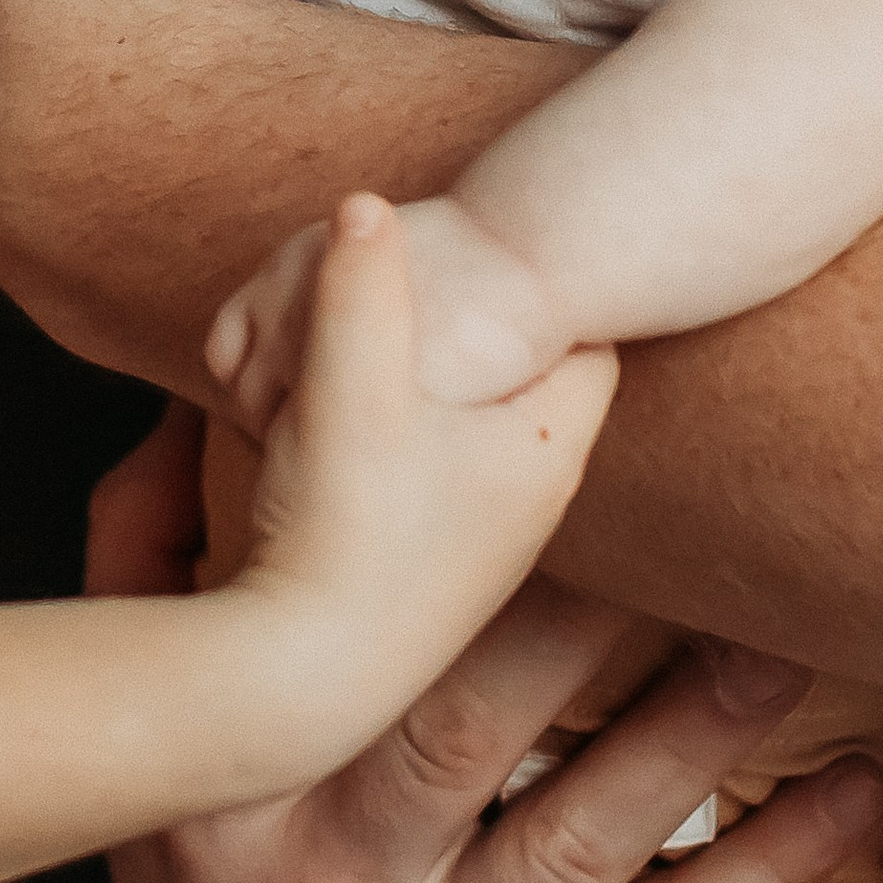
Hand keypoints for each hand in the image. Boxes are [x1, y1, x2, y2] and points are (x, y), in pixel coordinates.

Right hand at [87, 410, 882, 882]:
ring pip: (582, 829)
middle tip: (678, 498)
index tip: (511, 433)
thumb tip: (186, 399)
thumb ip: (151, 564)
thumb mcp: (154, 746)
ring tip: (785, 623)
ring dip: (698, 720)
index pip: (326, 646)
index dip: (418, 541)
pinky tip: (861, 785)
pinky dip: (775, 862)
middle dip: (581, 608)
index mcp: (230, 799)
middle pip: (463, 721)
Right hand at [233, 197, 618, 744]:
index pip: (590, 330)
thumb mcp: (348, 396)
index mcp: (546, 439)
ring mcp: (474, 509)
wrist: (292, 681)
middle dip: (466, 301)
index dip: (556, 274)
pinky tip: (313, 392)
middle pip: (526, 352)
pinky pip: (415, 435)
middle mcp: (526, 477)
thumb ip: (358, 292)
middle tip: (429, 250)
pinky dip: (369, 398)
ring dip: (405, 349)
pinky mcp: (417, 529)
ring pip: (463, 392)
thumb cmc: (345, 540)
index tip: (507, 226)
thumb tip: (366, 201)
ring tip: (349, 319)